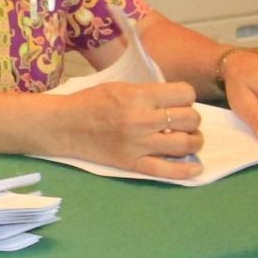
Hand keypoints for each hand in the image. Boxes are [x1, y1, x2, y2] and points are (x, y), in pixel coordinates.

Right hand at [49, 81, 206, 180]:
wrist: (62, 126)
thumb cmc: (89, 103)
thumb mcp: (120, 87)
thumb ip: (148, 93)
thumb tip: (176, 103)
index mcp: (138, 96)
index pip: (184, 93)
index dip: (185, 97)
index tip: (178, 101)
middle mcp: (141, 120)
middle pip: (190, 118)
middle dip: (191, 119)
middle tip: (181, 121)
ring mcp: (138, 144)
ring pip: (186, 144)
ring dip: (193, 141)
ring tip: (186, 140)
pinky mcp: (132, 164)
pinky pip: (167, 171)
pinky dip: (186, 171)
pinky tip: (195, 168)